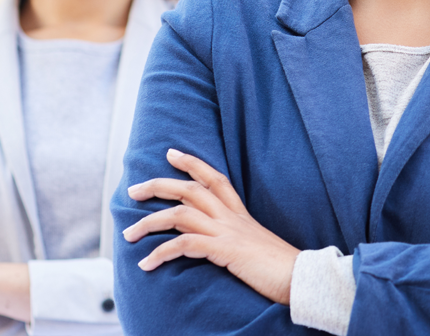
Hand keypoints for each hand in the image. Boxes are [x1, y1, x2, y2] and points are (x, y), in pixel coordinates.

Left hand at [123, 149, 299, 304]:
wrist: (301, 277)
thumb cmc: (282, 267)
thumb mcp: (256, 247)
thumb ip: (238, 240)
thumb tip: (222, 247)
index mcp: (240, 214)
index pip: (214, 178)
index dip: (192, 163)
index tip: (171, 153)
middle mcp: (232, 217)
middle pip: (190, 189)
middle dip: (158, 186)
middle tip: (133, 190)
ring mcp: (227, 232)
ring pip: (179, 214)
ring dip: (149, 222)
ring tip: (128, 234)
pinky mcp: (223, 250)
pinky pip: (183, 245)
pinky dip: (160, 253)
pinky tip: (146, 264)